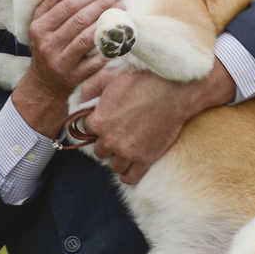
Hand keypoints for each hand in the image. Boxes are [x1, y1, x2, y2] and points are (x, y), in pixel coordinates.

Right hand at [12, 0, 123, 135]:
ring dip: (106, 24)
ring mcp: (61, 62)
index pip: (67, 7)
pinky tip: (121, 36)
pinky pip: (95, 61)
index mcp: (40, 28)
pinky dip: (108, 49)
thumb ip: (52, 4)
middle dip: (101, 5)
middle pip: (79, 21)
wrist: (44, 85)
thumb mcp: (41, 25)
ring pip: (86, 39)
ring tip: (122, 11)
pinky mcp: (73, 77)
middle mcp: (48, 45)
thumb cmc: (46, 47)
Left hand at [78, 60, 234, 183]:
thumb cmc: (142, 80)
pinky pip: (130, 177)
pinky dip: (128, 175)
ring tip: (125, 149)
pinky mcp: (145, 159)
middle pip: (99, 150)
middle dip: (105, 142)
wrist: (174, 90)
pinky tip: (129, 167)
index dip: (95, 124)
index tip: (104, 120)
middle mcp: (109, 140)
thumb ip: (90, 88)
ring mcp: (127, 152)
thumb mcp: (110, 76)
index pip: (86, 130)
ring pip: (114, 165)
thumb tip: (80, 101)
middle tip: (116, 134)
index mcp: (98, 121)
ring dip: (117, 158)